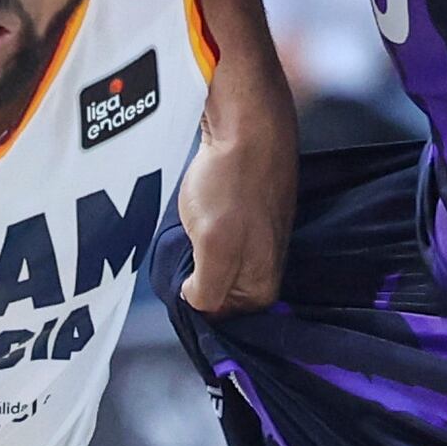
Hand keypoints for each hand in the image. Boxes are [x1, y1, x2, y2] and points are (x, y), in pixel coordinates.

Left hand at [176, 100, 292, 315]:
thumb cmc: (232, 185)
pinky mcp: (250, 217)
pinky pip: (218, 238)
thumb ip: (208, 291)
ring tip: (191, 229)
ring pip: (213, 264)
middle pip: (216, 292)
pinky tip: (198, 213)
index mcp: (262, 290)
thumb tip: (195, 301)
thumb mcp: (214, 250)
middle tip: (185, 250)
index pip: (217, 319)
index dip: (192, 300)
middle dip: (194, 276)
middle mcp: (266, 271)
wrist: (248, 126)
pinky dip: (202, 230)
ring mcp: (259, 242)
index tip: (181, 276)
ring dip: (196, 252)